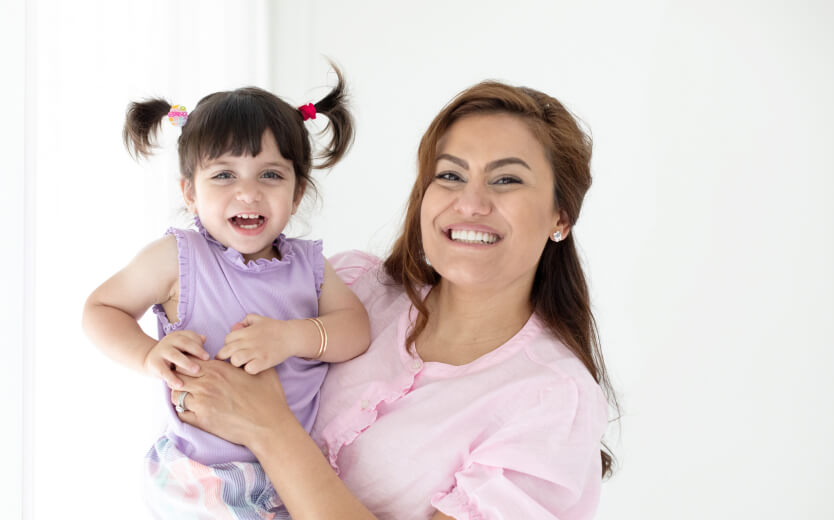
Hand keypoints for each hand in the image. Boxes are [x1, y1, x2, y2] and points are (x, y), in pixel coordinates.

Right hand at [143, 330, 208, 388]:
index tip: (208, 356)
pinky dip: (172, 378)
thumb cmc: (174, 355)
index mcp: (178, 336)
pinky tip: (181, 384)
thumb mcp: (183, 348)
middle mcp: (169, 341)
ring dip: (186, 362)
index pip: (190, 336)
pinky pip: (164, 371)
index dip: (200, 344)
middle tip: (206, 359)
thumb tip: (204, 338)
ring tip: (196, 370)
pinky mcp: (154, 363)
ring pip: (174, 355)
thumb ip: (194, 344)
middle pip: (184, 343)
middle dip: (196, 350)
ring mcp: (161, 351)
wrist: (150, 361)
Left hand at [171, 358, 290, 447]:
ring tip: (192, 398)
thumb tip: (243, 352)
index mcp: (218, 369)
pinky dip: (184, 411)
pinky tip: (194, 411)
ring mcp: (202, 403)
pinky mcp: (202, 421)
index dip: (188, 365)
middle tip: (189, 384)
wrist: (269, 425)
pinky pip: (180, 413)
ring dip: (181, 394)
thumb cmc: (268, 398)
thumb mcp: (262, 370)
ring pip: (176, 394)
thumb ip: (248, 358)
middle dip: (181, 378)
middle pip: (178, 376)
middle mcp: (206, 383)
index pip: (189, 361)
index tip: (194, 371)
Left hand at [217, 314, 302, 373]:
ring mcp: (257, 352)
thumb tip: (236, 327)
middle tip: (233, 359)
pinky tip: (253, 367)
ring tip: (243, 363)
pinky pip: (249, 369)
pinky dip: (250, 370)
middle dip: (226, 357)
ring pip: (235, 360)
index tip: (235, 349)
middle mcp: (249, 341)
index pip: (227, 339)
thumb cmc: (275, 328)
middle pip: (226, 351)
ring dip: (237, 363)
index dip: (229, 345)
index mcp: (246, 331)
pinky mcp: (265, 361)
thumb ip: (245, 320)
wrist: (292, 336)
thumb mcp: (259, 319)